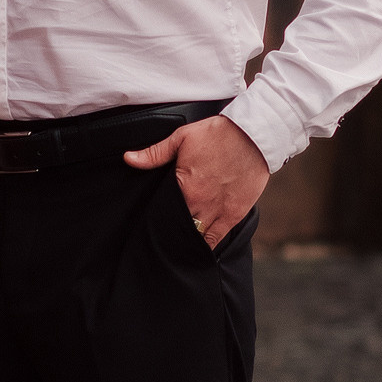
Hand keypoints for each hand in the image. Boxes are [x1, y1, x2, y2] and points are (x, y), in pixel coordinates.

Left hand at [124, 115, 268, 250]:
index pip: (165, 212)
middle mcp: (202, 204)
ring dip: (188, 239)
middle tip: (165, 233)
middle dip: (172, 230)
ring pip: (198, 236)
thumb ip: (154, 153)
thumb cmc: (217, 134)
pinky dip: (207, 244)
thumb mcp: (181, 138)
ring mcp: (219, 211)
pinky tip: (199, 247)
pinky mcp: (235, 214)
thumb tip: (128, 158)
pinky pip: (218, 238)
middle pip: (180, 227)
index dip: (158, 218)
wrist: (252, 135)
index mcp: (185, 187)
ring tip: (178, 242)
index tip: (153, 222)